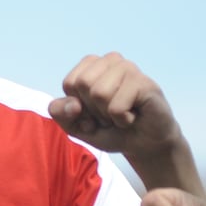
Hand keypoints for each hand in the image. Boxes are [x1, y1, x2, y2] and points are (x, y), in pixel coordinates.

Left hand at [48, 53, 181, 162]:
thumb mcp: (77, 126)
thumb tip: (72, 104)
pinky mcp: (144, 83)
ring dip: (108, 116)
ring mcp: (129, 68)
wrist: (144, 144)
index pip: (70, 83)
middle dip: (93, 110)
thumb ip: (61, 113)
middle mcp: (111, 60)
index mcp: (92, 64)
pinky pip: (116, 107)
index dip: (78, 107)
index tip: (94, 114)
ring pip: (99, 93)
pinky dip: (122, 121)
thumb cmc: (111, 130)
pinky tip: (134, 117)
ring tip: (122, 115)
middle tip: (109, 115)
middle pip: (83, 84)